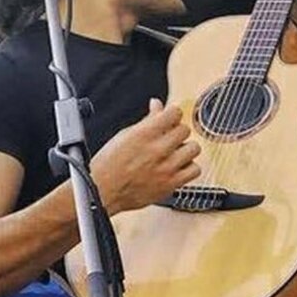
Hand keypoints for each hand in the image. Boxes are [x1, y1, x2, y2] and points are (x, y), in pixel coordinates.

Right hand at [91, 98, 200, 213]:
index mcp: (143, 134)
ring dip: (185, 149)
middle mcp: (156, 150)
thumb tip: (157, 105)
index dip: (172, 114)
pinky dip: (189, 168)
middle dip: (177, 132)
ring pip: (194, 148)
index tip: (169, 118)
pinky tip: (178, 167)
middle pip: (185, 130)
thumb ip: (147, 119)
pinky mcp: (171, 184)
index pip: (174, 113)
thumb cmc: (108, 166)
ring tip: (174, 154)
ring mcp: (166, 168)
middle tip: (168, 139)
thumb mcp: (124, 135)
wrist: (102, 192)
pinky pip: (195, 170)